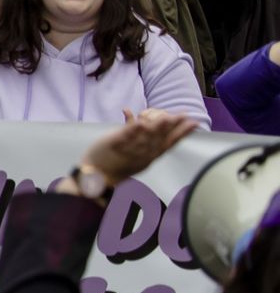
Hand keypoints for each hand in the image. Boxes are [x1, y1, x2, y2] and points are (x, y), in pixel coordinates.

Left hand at [79, 108, 196, 184]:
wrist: (97, 176)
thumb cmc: (118, 165)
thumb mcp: (137, 154)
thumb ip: (144, 138)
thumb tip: (148, 122)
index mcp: (150, 156)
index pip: (169, 143)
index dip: (182, 133)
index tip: (195, 123)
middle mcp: (142, 154)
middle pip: (159, 138)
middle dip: (172, 127)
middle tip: (184, 115)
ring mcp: (128, 150)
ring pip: (145, 137)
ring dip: (156, 128)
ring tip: (166, 118)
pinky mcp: (113, 145)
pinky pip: (124, 137)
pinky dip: (132, 130)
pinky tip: (140, 122)